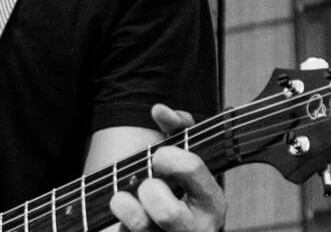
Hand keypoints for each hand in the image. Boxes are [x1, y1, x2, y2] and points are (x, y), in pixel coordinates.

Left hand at [108, 104, 225, 231]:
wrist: (167, 226)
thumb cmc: (175, 187)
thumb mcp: (183, 156)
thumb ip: (178, 128)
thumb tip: (161, 110)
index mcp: (212, 203)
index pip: (191, 168)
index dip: (169, 155)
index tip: (161, 156)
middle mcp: (196, 230)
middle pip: (167, 212)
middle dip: (149, 189)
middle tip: (148, 184)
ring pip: (141, 226)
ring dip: (124, 205)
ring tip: (124, 199)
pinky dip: (118, 222)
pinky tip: (124, 218)